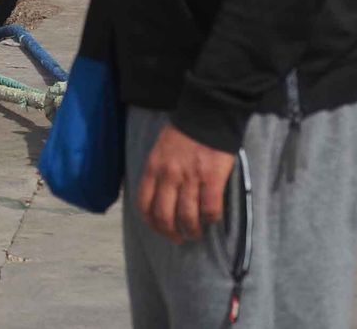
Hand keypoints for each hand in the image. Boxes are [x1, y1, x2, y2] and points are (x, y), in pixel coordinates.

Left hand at [138, 124, 235, 243]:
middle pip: (164, 216)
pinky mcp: (211, 179)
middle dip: (171, 233)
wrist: (207, 116)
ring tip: (196, 233)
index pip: (144, 204)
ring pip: (187, 216)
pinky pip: (210, 208)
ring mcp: (190, 178)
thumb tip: (157, 196)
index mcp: (153, 169)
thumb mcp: (159, 151)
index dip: (151, 223)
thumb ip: (156, 173)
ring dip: (192, 230)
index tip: (160, 230)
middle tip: (179, 238)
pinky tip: (212, 219)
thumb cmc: (183, 134)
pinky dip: (211, 219)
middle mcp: (168, 176)